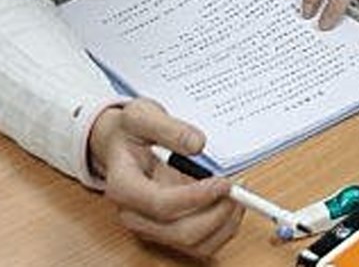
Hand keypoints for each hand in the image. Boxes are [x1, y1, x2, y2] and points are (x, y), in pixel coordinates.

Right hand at [89, 98, 243, 259]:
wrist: (120, 144)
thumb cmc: (128, 132)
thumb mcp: (142, 116)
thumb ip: (169, 128)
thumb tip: (197, 144)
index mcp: (124, 187)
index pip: (161, 204)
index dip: (196, 196)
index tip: (222, 182)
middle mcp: (135, 214)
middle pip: (181, 232)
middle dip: (217, 214)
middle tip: (237, 188)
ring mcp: (152, 226)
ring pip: (195, 243)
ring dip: (225, 223)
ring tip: (238, 193)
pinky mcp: (169, 230)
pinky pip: (201, 243)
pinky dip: (223, 228)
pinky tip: (230, 203)